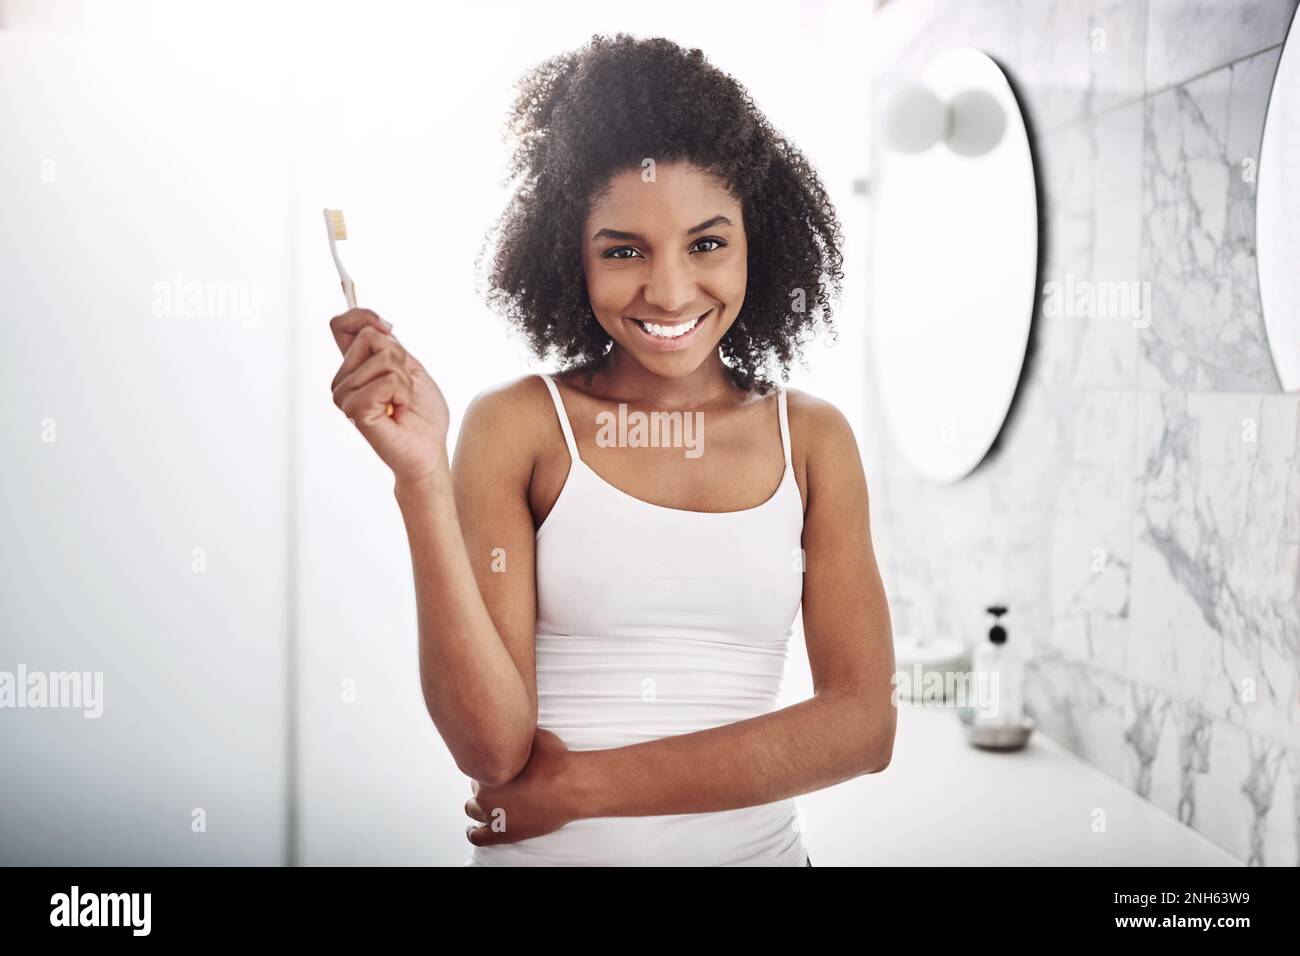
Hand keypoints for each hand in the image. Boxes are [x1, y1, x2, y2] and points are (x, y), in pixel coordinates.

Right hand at [329, 308, 449, 485]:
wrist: (429, 448)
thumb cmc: (421, 412)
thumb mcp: (409, 368)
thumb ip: (387, 345)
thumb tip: (373, 323)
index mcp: (354, 367)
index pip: (341, 325)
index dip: (363, 316)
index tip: (389, 329)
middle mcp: (343, 380)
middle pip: (369, 336)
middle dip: (400, 359)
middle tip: (403, 388)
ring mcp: (345, 395)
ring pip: (383, 359)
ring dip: (404, 381)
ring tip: (401, 403)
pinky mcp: (354, 409)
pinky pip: (386, 381)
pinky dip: (403, 395)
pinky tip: (398, 412)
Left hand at [464, 729, 581, 846]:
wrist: (571, 787)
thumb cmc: (557, 761)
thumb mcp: (534, 735)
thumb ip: (518, 733)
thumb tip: (512, 718)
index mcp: (489, 769)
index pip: (476, 765)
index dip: (486, 764)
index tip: (494, 763)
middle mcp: (485, 793)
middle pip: (475, 787)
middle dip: (485, 783)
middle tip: (500, 781)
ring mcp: (493, 815)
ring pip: (472, 809)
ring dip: (478, 805)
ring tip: (488, 802)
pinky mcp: (502, 833)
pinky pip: (477, 836)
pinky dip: (473, 832)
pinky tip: (474, 828)